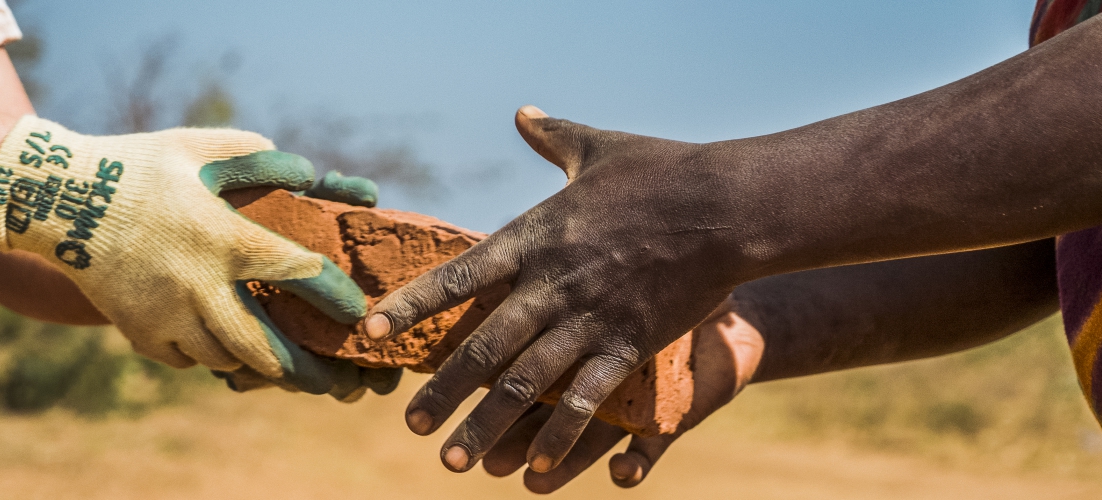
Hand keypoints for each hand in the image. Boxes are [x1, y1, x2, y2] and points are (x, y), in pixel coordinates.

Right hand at [0, 116, 379, 397]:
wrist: (59, 198)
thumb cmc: (138, 166)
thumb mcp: (200, 147)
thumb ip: (258, 157)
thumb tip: (307, 173)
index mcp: (224, 237)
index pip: (299, 273)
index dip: (335, 296)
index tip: (356, 311)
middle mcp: (200, 285)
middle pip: (263, 348)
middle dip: (303, 372)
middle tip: (329, 382)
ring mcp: (166, 314)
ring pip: (224, 360)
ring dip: (254, 365)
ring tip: (278, 367)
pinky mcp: (138, 330)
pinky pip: (183, 359)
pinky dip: (204, 357)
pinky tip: (217, 347)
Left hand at [362, 105, 757, 471]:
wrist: (729, 204)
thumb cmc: (665, 171)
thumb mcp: (600, 147)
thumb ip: (554, 137)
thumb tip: (523, 113)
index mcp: (533, 237)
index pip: (456, 277)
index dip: (410, 307)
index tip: (372, 332)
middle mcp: (551, 284)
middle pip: (483, 345)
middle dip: (445, 389)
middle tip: (413, 424)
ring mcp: (589, 318)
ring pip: (525, 382)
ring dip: (488, 424)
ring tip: (456, 460)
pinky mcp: (630, 344)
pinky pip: (586, 399)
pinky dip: (559, 435)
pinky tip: (539, 468)